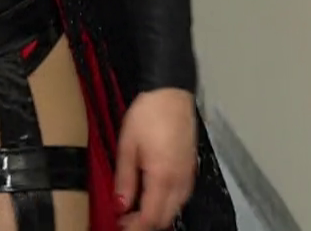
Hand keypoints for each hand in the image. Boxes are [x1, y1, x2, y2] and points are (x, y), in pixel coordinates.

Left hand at [114, 88, 196, 230]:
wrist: (170, 92)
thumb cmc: (147, 114)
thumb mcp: (127, 146)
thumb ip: (124, 180)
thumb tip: (120, 207)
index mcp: (163, 177)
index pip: (150, 218)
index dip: (134, 227)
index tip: (119, 225)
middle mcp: (180, 181)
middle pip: (165, 219)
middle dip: (144, 225)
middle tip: (124, 219)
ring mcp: (188, 176)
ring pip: (175, 210)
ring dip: (156, 215)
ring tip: (134, 209)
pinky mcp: (191, 169)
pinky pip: (181, 197)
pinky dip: (167, 204)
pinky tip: (152, 196)